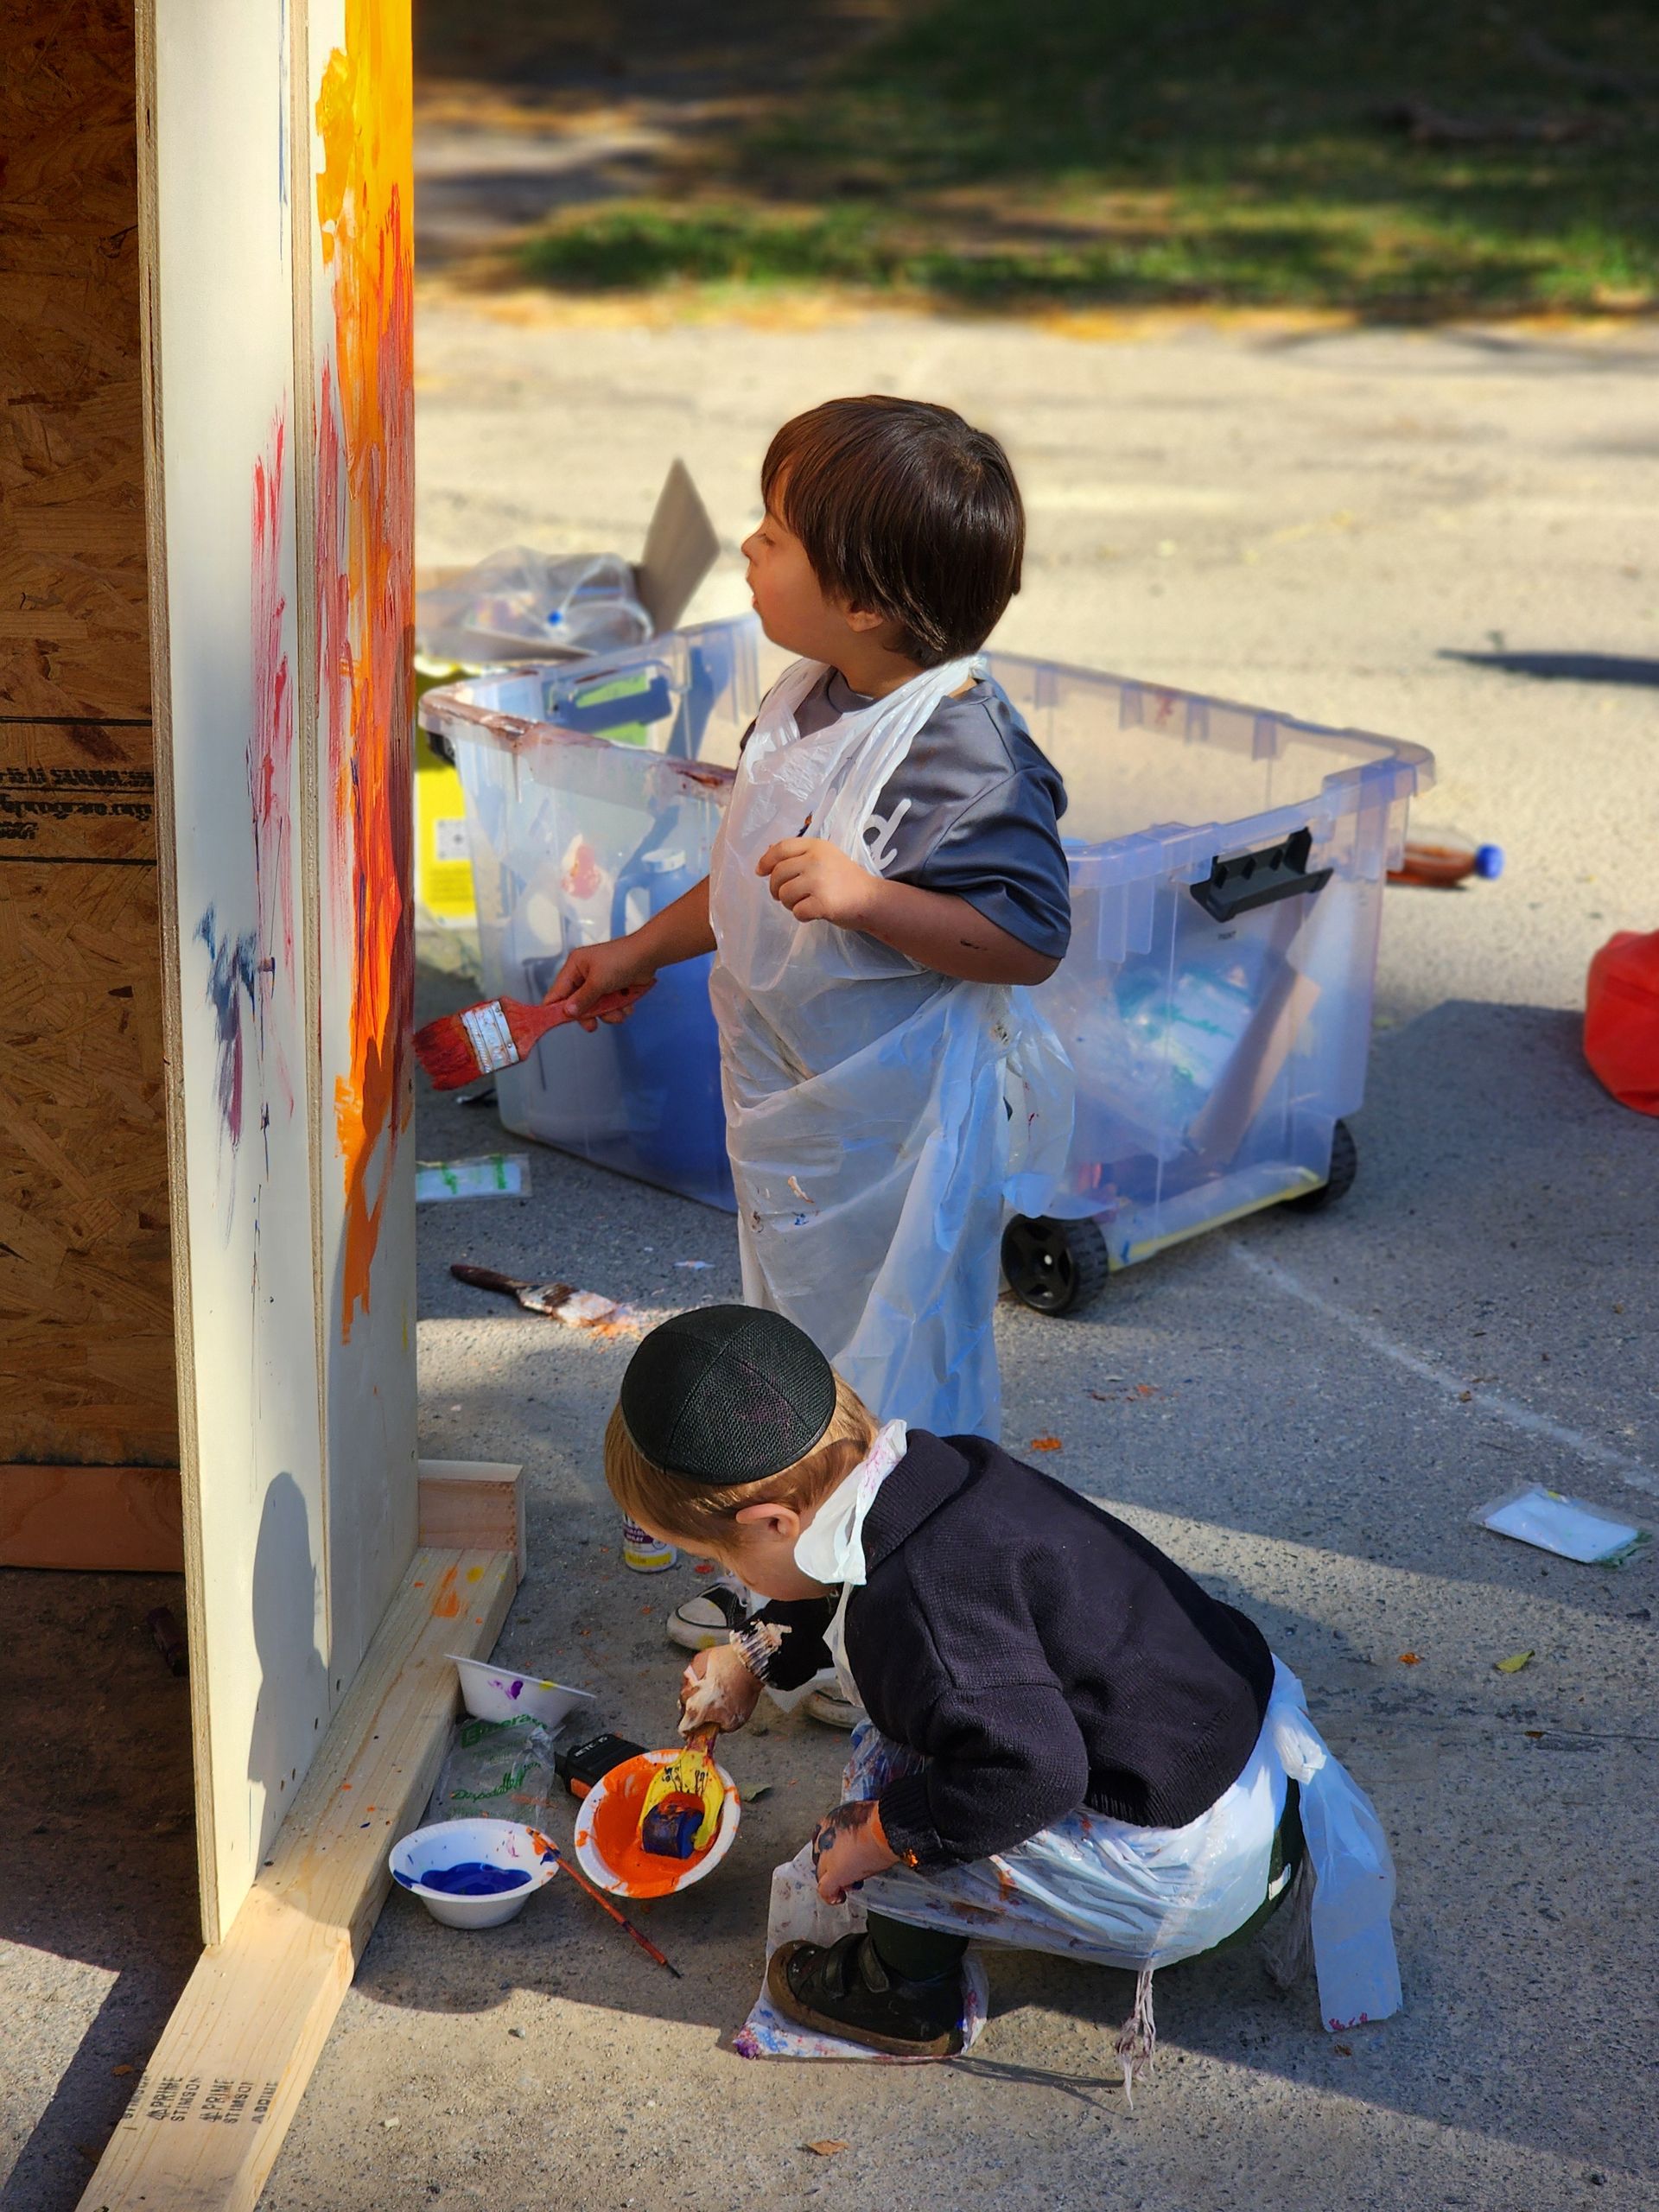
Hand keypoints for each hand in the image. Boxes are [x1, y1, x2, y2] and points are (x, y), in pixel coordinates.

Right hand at [540, 937, 656, 1030]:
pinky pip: (610, 1005)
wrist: (649, 955)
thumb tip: (567, 1012)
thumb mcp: (598, 981)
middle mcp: (585, 974)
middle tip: (592, 1026)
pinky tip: (627, 1006)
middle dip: (588, 1014)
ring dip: (608, 1013)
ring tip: (619, 1012)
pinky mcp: (614, 988)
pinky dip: (618, 1008)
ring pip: (596, 1007)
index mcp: (575, 966)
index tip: (554, 1024)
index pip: (558, 991)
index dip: (555, 1008)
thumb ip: (583, 999)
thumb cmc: (621, 961)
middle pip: (578, 1003)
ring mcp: (600, 982)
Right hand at [678, 1643, 762, 1734]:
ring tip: (714, 1690)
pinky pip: (695, 1673)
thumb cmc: (743, 1692)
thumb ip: (719, 1728)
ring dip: (697, 1692)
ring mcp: (690, 1675)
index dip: (690, 1733)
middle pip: (684, 1708)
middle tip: (710, 1709)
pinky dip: (702, 1677)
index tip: (696, 1732)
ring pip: (688, 1689)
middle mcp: (688, 1693)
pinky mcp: (697, 1661)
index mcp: (694, 1710)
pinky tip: (716, 1677)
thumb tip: (716, 1727)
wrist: (749, 1664)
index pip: (683, 1728)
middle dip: (695, 1711)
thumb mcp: (734, 1722)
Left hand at [756, 838, 877, 929]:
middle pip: (778, 874)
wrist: (871, 899)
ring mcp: (819, 881)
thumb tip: (767, 852)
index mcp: (816, 846)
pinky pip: (797, 912)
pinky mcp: (823, 903)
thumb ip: (799, 855)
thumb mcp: (825, 858)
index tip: (760, 872)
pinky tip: (814, 912)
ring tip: (804, 903)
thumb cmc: (846, 880)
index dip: (766, 861)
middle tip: (786, 897)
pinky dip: (802, 916)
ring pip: (784, 894)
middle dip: (776, 889)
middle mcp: (816, 860)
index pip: (781, 848)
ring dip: (789, 904)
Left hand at [810, 1799, 898, 1903]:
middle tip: (849, 1868)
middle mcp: (824, 1837)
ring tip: (850, 1881)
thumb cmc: (881, 1818)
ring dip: (835, 1878)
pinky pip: (826, 1889)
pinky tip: (839, 1898)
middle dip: (833, 1862)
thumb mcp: (865, 1816)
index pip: (823, 1838)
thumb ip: (858, 1824)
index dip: (834, 1848)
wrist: (883, 1827)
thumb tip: (867, 1828)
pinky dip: (831, 1895)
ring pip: (823, 1872)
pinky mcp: (835, 1873)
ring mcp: (827, 1856)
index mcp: (831, 1821)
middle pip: (821, 1855)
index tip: (844, 1851)